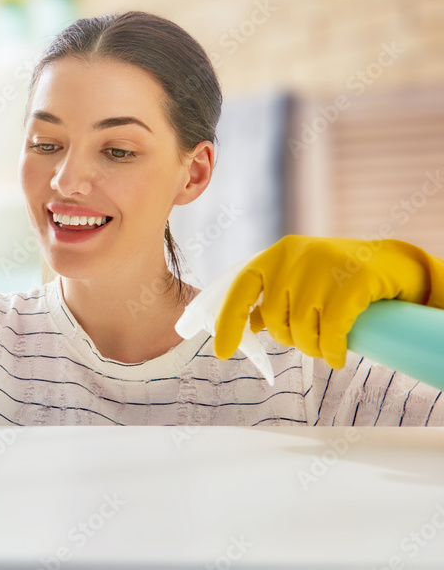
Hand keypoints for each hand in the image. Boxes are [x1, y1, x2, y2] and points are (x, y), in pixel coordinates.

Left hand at [214, 235, 443, 368]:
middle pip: (276, 319)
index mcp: (276, 255)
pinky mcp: (355, 281)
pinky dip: (331, 351)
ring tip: (323, 349)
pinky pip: (331, 331)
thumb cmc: (337, 278)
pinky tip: (336, 359)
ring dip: (312, 349)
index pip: (241, 288)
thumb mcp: (299, 280)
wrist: (393, 264)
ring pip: (302, 328)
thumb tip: (247, 325)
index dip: (228, 321)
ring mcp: (325, 267)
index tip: (222, 352)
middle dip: (289, 340)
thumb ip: (272, 298)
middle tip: (308, 341)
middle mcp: (296, 257)